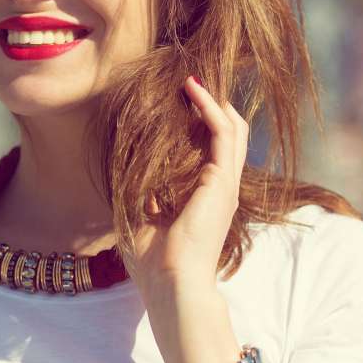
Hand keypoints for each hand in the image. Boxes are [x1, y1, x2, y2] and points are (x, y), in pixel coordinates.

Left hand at [130, 75, 249, 291]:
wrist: (171, 283)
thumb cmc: (155, 262)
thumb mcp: (144, 216)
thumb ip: (145, 192)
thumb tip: (129, 169)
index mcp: (207, 196)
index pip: (214, 149)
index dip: (202, 122)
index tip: (181, 99)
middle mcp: (222, 187)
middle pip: (230, 133)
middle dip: (213, 105)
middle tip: (189, 82)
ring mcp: (225, 183)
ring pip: (232, 127)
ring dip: (212, 100)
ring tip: (191, 78)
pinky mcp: (222, 181)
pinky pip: (222, 132)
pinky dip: (209, 107)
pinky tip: (192, 89)